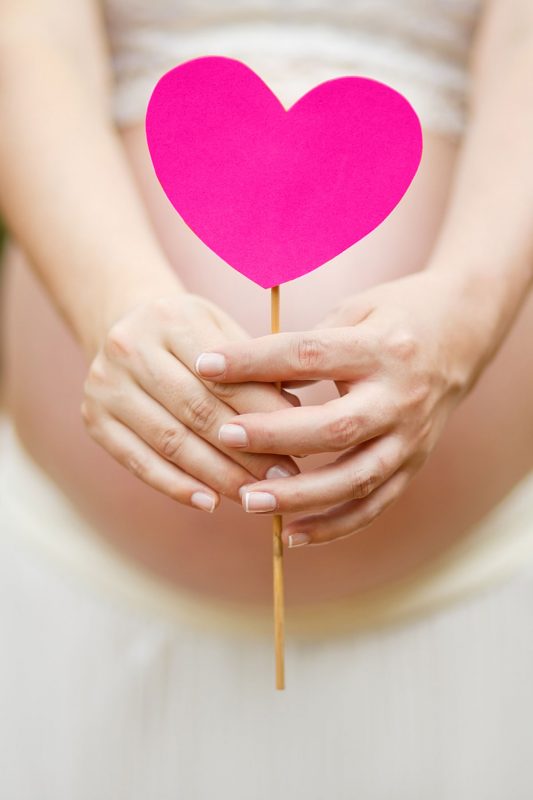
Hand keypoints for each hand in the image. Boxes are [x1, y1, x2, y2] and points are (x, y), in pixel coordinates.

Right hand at [82, 292, 298, 510]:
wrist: (125, 326)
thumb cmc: (191, 337)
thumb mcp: (223, 332)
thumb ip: (256, 371)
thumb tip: (297, 419)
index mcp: (170, 319)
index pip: (225, 376)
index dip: (264, 414)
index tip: (301, 442)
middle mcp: (130, 348)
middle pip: (197, 411)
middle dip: (246, 451)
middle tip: (285, 478)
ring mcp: (106, 385)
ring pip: (171, 442)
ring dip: (217, 475)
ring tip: (255, 495)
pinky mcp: (94, 419)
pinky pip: (139, 462)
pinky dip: (176, 486)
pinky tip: (210, 503)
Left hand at [195, 271, 490, 542]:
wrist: (465, 332)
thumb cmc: (396, 315)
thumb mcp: (356, 311)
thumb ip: (308, 344)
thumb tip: (245, 377)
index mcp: (383, 349)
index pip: (310, 355)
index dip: (255, 361)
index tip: (206, 365)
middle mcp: (401, 397)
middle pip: (334, 426)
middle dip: (274, 435)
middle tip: (223, 435)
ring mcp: (411, 437)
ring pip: (354, 477)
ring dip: (299, 495)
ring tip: (248, 500)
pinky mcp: (414, 464)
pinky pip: (374, 505)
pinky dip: (333, 526)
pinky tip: (291, 536)